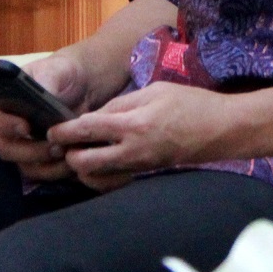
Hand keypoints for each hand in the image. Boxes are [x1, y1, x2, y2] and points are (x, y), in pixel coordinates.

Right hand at [0, 50, 115, 183]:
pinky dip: (58, 171)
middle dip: (30, 151)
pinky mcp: (39, 160)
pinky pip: (42, 173)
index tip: (25, 126)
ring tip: (67, 153)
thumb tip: (40, 95)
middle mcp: (6, 128)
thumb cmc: (62, 75)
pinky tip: (74, 161)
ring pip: (25, 166)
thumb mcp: (56, 71)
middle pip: (6, 148)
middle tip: (55, 146)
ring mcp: (22, 146)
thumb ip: (45, 82)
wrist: (83, 88)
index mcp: (1, 102)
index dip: (3, 124)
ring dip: (46, 164)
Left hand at [49, 82, 248, 191]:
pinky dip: (100, 174)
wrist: (221, 130)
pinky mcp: (145, 175)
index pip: (86, 130)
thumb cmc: (191, 104)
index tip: (50, 129)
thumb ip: (122, 103)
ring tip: (81, 151)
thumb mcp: (155, 90)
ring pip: (95, 177)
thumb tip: (96, 116)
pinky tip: (101, 161)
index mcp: (134, 124)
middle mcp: (133, 150)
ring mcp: (139, 167)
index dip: (63, 131)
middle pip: (83, 163)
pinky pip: (112, 181)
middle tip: (64, 142)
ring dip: (83, 166)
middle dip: (68, 153)